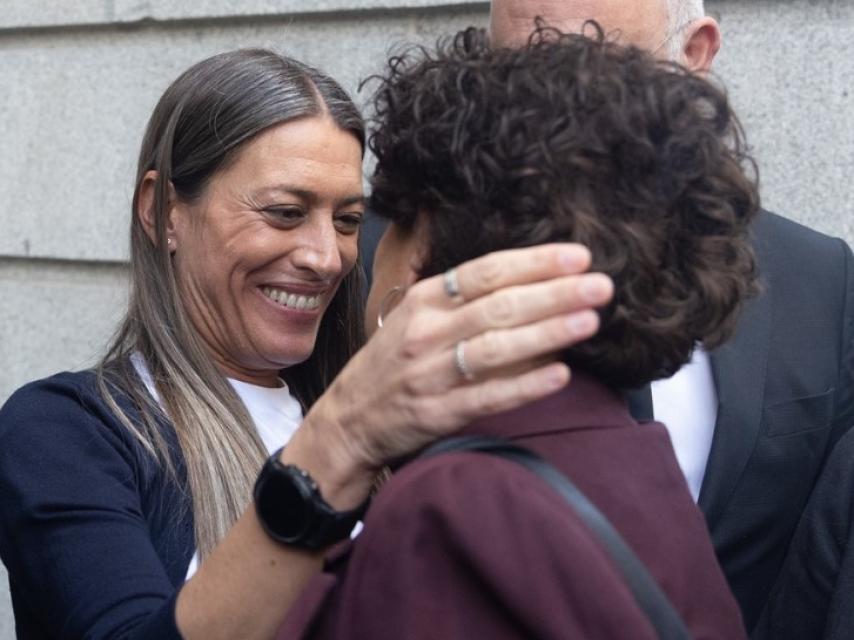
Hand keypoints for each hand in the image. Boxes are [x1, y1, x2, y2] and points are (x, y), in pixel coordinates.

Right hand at [288, 243, 612, 505]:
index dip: (534, 262)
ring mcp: (430, 374)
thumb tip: (536, 286)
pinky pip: (487, 397)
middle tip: (601, 285)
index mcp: (425, 300)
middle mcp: (426, 332)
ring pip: (495, 348)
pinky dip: (525, 386)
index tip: (578, 255)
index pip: (486, 272)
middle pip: (498, 306)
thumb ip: (465, 300)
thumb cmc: (394, 363)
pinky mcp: (436, 413)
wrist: (350, 419)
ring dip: (547, 333)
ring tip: (590, 321)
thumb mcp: (418, 317)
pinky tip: (560, 375)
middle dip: (554, 293)